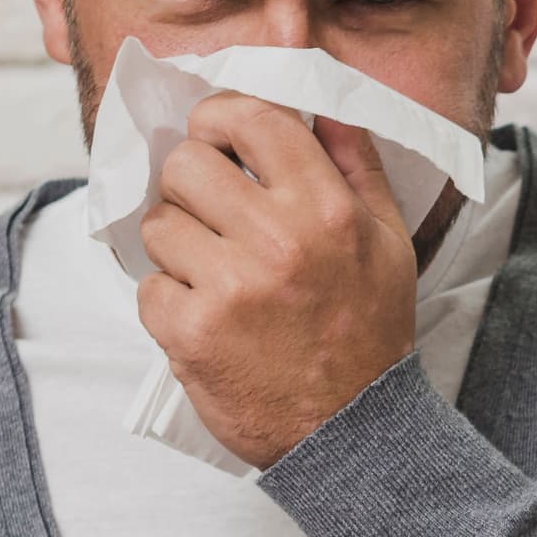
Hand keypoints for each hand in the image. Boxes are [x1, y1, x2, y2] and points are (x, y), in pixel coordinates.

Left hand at [131, 93, 419, 469]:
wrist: (352, 430)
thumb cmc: (368, 331)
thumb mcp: (389, 241)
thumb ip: (357, 166)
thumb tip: (322, 107)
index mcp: (327, 211)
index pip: (251, 119)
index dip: (219, 118)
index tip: (216, 137)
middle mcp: (278, 242)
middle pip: (186, 164)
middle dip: (193, 185)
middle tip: (216, 217)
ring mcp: (229, 288)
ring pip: (158, 224)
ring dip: (180, 247)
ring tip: (218, 276)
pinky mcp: (189, 333)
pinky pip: (148, 286)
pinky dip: (171, 302)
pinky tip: (210, 320)